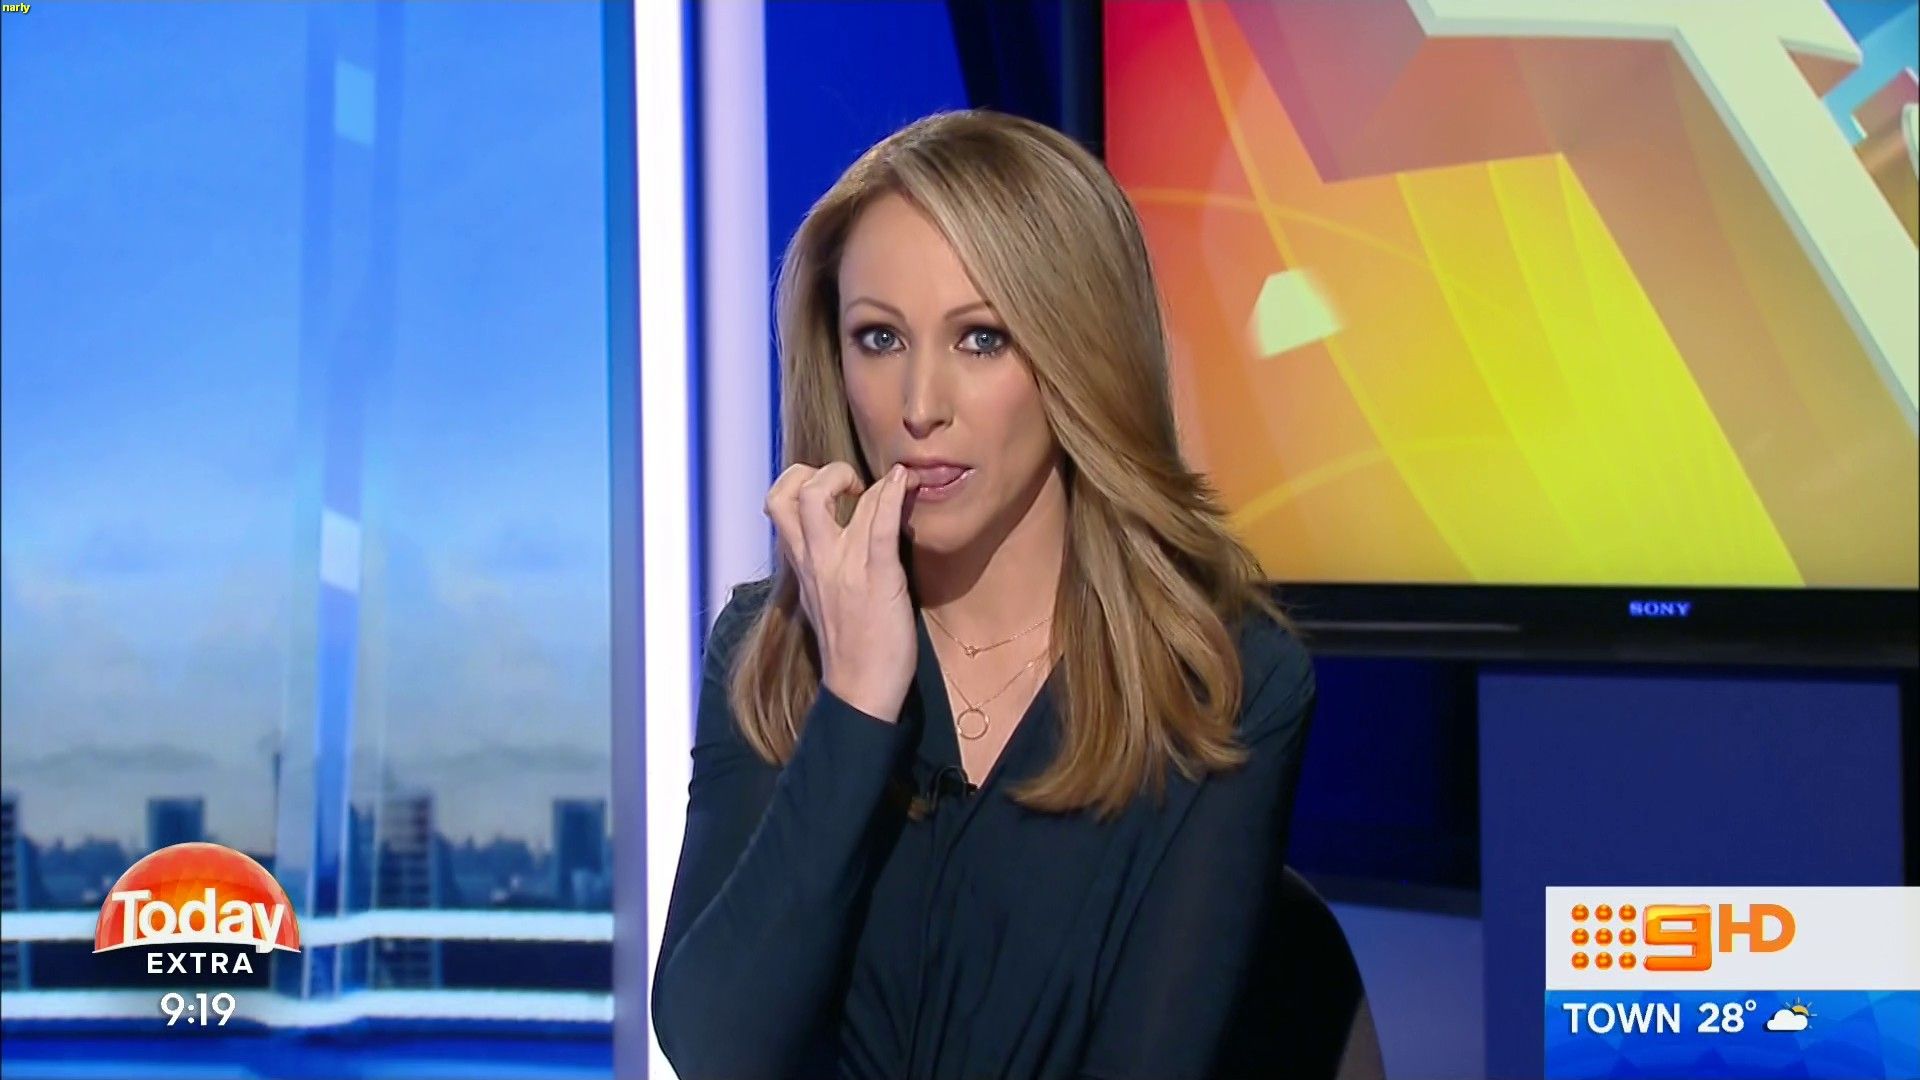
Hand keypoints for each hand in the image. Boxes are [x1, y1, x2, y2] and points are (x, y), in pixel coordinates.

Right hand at [764, 461, 921, 721]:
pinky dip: (892, 496)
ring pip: (822, 500)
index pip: (778, 505)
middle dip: (820, 472)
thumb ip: (824, 563)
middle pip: (789, 494)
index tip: (832, 490)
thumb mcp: (823, 597)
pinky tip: (905, 483)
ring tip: (890, 483)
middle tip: (852, 484)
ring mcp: (841, 568)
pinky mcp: (875, 578)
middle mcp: (814, 561)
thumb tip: (838, 533)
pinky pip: (876, 526)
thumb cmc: (850, 646)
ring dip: (857, 478)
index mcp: (802, 565)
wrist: (860, 691)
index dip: (800, 482)